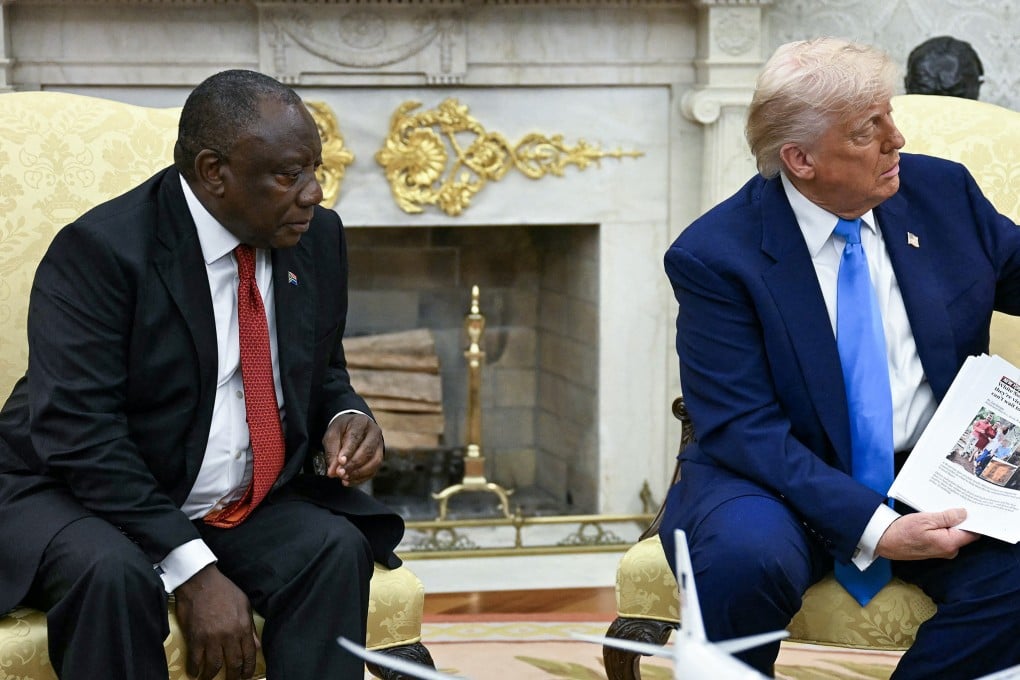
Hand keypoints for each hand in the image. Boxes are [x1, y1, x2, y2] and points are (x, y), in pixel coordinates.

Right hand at [174, 564, 258, 679]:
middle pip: (233, 664)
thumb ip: (250, 627)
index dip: (248, 669)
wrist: (200, 581)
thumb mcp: (244, 605)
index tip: (246, 676)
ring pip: (214, 666)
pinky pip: (195, 660)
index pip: (249, 655)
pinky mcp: (195, 638)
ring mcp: (211, 638)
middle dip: (233, 676)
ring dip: (211, 676)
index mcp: (243, 627)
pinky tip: (194, 672)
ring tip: (209, 679)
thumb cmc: (224, 590)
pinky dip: (194, 669)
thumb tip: (256, 646)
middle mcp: (229, 635)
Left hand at [323, 412, 383, 485]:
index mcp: (361, 422)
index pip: (356, 437)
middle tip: (340, 473)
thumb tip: (332, 471)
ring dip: (359, 472)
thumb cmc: (342, 431)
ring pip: (375, 461)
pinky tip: (349, 481)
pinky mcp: (380, 456)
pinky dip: (361, 478)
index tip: (340, 462)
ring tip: (344, 478)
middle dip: (353, 464)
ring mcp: (380, 445)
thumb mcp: (332, 435)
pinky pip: (374, 470)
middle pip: (368, 450)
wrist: (353, 428)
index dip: (348, 451)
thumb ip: (331, 452)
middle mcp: (374, 432)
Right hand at [876, 508, 979, 560]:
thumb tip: (964, 513)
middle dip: (961, 520)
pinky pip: (945, 538)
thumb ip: (947, 517)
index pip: (973, 533)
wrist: (885, 542)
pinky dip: (942, 528)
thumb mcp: (925, 519)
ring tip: (940, 511)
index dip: (974, 520)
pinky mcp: (934, 551)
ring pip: (954, 535)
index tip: (973, 508)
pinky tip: (934, 520)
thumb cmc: (902, 531)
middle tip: (954, 504)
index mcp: (949, 543)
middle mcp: (949, 551)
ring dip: (949, 523)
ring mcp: (941, 552)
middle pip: (964, 534)